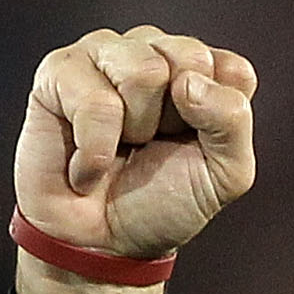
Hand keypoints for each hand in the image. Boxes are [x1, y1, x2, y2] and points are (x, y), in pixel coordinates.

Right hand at [13, 23, 256, 293]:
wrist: (103, 243)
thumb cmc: (161, 202)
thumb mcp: (224, 173)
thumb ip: (232, 120)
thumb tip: (187, 81)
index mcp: (199, 71)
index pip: (233, 71)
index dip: (217, 121)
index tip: (193, 147)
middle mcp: (153, 50)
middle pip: (189, 58)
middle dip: (175, 120)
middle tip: (152, 145)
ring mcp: (105, 54)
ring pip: (143, 70)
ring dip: (135, 129)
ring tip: (121, 146)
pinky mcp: (60, 71)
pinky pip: (96, 101)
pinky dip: (96, 151)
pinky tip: (88, 165)